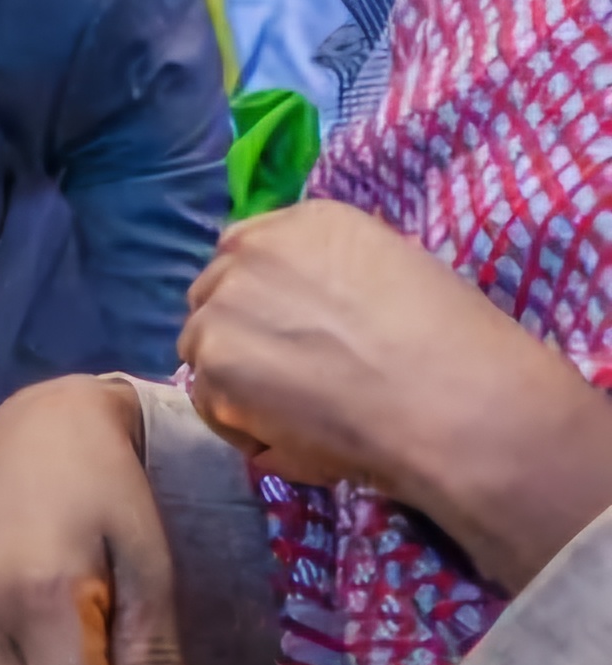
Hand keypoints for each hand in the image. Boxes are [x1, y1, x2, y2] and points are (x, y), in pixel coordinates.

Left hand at [183, 198, 611, 590]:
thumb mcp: (400, 277)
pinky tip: (295, 441)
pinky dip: (241, 428)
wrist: (460, 407)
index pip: (246, 253)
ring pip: (203, 347)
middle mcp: (254, 251)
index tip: (285, 334)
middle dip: (242, 337)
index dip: (260, 300)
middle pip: (214, 296)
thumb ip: (339, 278)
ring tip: (300, 417)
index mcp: (308, 223)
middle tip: (291, 382)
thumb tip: (313, 312)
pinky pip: (207, 401)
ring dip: (236, 383)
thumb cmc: (458, 351)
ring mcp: (226, 304)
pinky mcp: (215, 361)